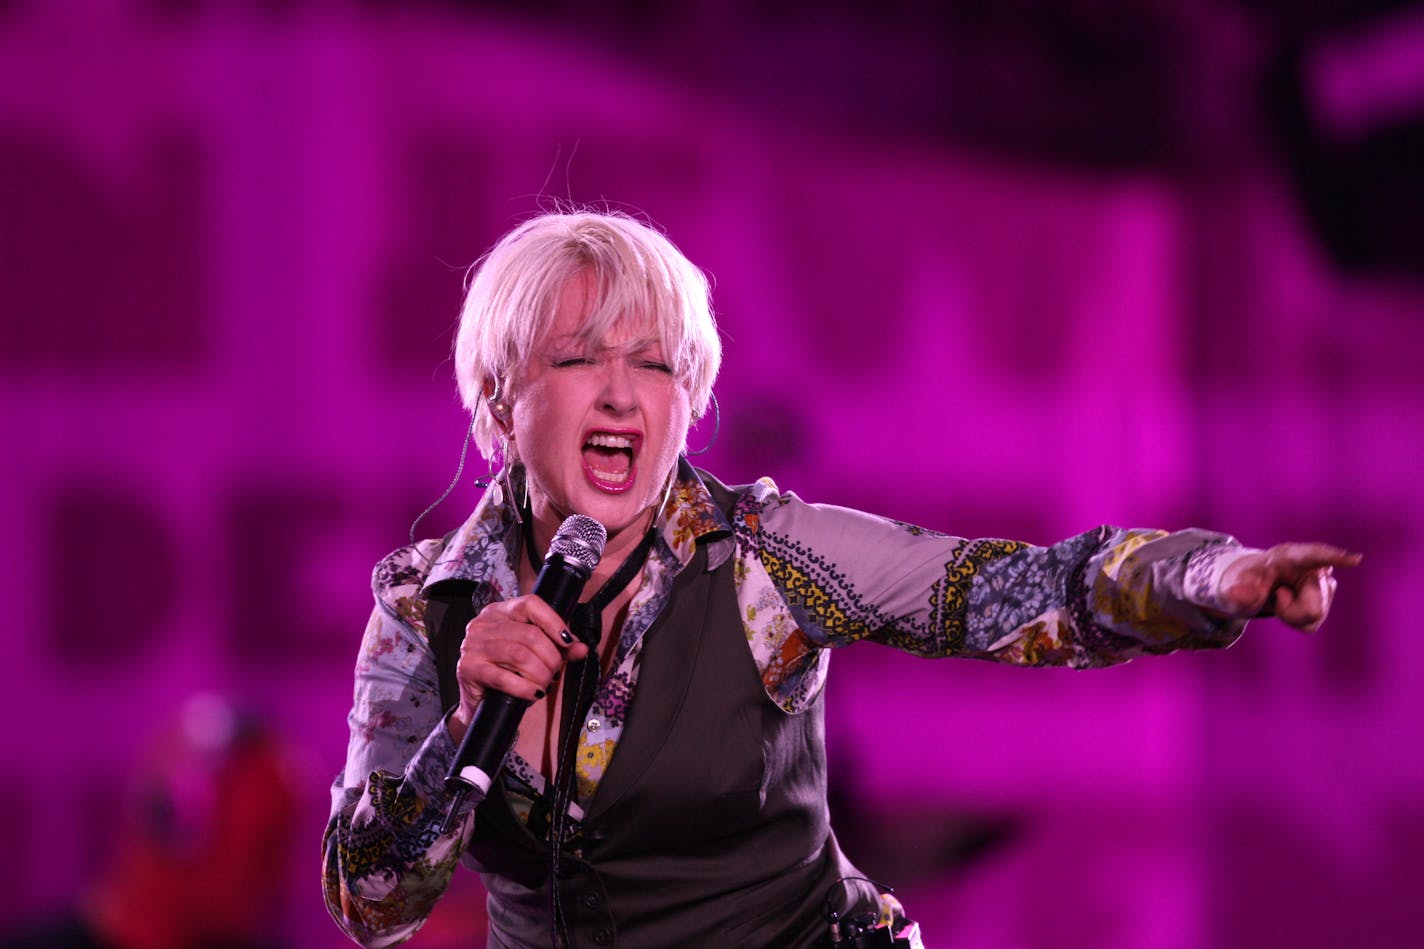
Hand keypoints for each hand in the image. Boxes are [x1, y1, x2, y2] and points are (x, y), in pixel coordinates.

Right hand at [448, 595, 588, 740]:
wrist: (480, 703)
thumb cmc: (507, 673)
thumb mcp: (536, 656)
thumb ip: (559, 650)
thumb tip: (581, 648)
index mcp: (500, 612)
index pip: (531, 604)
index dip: (554, 622)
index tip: (568, 642)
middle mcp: (483, 624)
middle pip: (530, 634)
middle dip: (550, 657)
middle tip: (554, 673)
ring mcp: (473, 645)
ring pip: (519, 655)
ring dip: (540, 674)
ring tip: (544, 685)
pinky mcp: (468, 668)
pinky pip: (504, 677)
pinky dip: (525, 688)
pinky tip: (533, 694)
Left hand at [1219, 543, 1361, 631]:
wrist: (1253, 584)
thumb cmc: (1247, 580)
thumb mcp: (1235, 585)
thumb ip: (1237, 591)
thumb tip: (1240, 593)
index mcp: (1289, 556)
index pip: (1315, 556)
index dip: (1333, 558)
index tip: (1355, 559)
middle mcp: (1312, 567)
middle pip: (1313, 606)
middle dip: (1290, 610)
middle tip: (1277, 594)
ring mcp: (1322, 584)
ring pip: (1313, 616)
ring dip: (1291, 614)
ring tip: (1281, 597)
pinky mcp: (1325, 599)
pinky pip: (1311, 624)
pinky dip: (1295, 621)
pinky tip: (1289, 606)